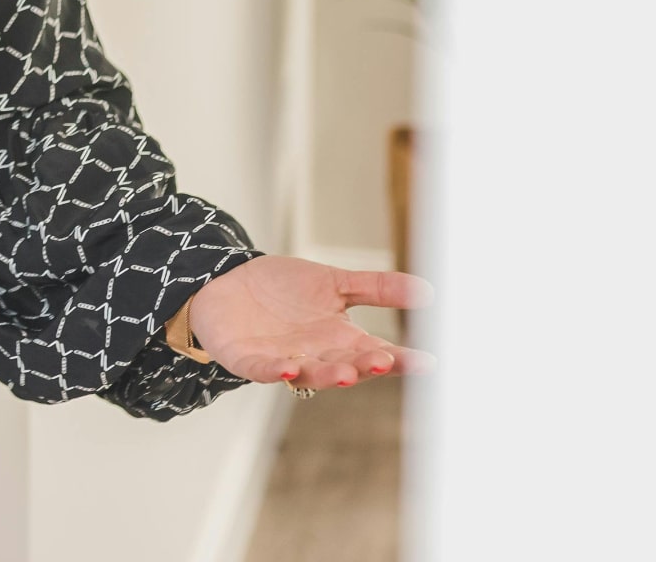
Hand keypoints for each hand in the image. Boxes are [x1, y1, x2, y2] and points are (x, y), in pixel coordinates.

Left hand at [185, 255, 434, 388]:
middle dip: (364, 367)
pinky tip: (288, 368)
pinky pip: (263, 368)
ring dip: (326, 374)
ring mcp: (282, 360)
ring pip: (309, 372)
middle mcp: (316, 355)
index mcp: (340, 340)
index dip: (400, 360)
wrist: (226, 282)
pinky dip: (275, 370)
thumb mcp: (334, 282)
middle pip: (346, 366)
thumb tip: (428, 291)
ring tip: (346, 373)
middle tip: (385, 362)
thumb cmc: (283, 289)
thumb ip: (376, 288)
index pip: (376, 353)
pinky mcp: (248, 359)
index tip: (428, 362)